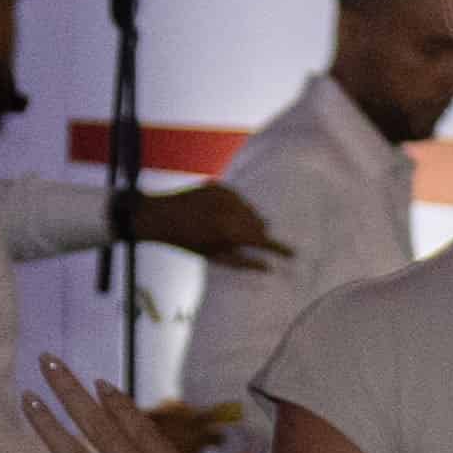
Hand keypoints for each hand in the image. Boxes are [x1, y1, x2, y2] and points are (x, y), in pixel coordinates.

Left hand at [147, 179, 287, 267]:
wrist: (160, 216)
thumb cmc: (186, 242)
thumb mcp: (215, 257)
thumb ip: (244, 262)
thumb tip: (268, 267)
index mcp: (232, 231)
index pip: (264, 240)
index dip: (279, 248)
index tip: (292, 254)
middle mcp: (233, 211)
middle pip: (259, 223)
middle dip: (256, 231)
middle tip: (242, 238)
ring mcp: (226, 195)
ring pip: (249, 209)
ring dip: (245, 218)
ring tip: (225, 223)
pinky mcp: (219, 185)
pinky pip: (237, 197)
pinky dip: (234, 205)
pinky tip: (218, 211)